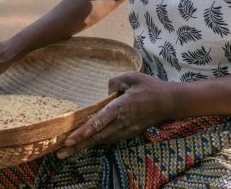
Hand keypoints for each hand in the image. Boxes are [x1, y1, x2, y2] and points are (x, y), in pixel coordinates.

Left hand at [57, 72, 176, 158]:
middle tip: (61, 154)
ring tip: (70, 152)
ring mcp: (127, 130)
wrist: (170, 102)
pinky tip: (88, 143)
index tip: (69, 141)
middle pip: (97, 137)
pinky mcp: (130, 132)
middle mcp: (122, 123)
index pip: (98, 122)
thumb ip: (115, 82)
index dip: (83, 132)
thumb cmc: (150, 87)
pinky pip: (111, 138)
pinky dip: (98, 142)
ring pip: (103, 140)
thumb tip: (106, 92)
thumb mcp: (132, 77)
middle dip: (78, 146)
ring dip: (86, 146)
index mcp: (121, 108)